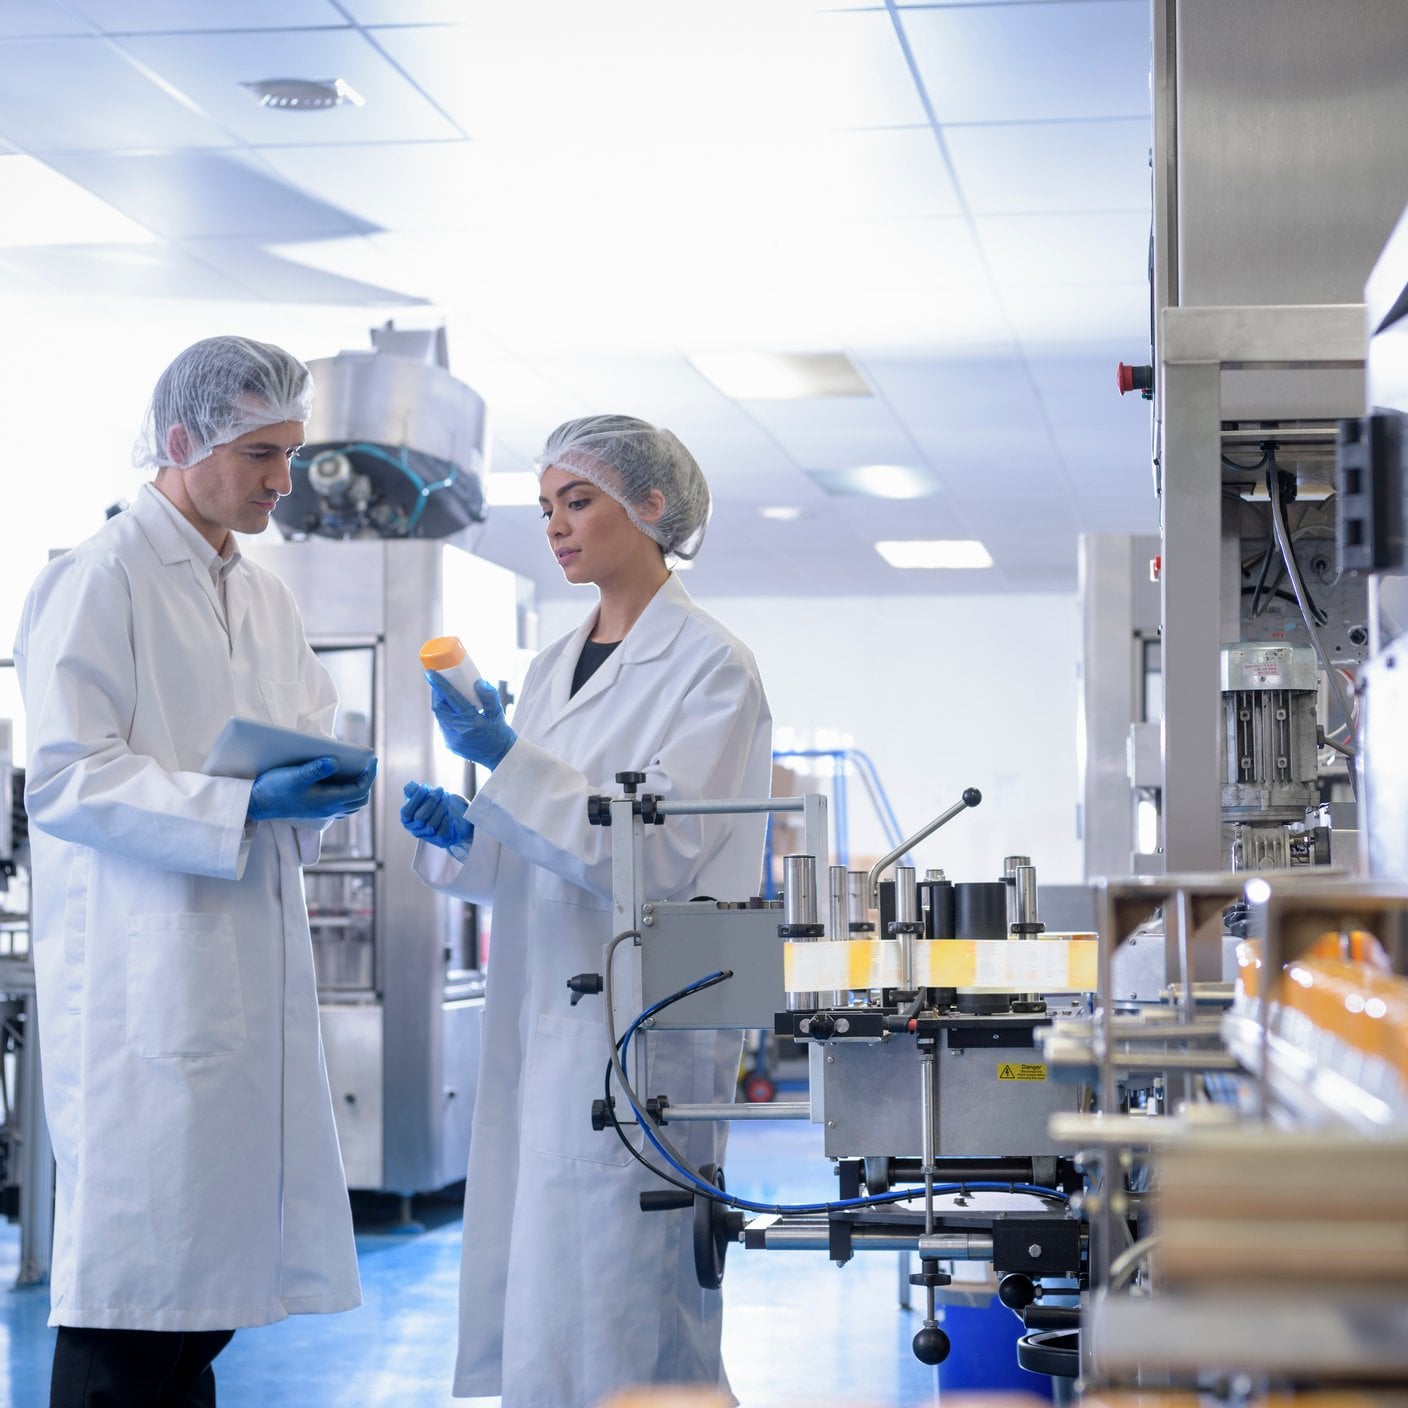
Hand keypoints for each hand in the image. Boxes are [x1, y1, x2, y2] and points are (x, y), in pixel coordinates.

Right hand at [248, 756, 377, 823]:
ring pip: (352, 804)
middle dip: (367, 781)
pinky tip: (340, 782)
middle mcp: (329, 809)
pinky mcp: (316, 810)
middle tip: (367, 765)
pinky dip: (347, 794)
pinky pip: (341, 806)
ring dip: (358, 789)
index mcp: (328, 801)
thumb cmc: (274, 789)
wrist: (257, 804)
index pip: (360, 790)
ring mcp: (323, 811)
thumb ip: (315, 769)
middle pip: (360, 799)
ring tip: (357, 772)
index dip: (370, 775)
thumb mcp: (294, 776)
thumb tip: (335, 761)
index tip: (373, 760)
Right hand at [401, 781, 472, 859]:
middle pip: (420, 817)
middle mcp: (415, 830)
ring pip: (431, 824)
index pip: (407, 812)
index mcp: (407, 820)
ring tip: (446, 797)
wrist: (455, 817)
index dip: (416, 798)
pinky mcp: (441, 840)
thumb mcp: (424, 796)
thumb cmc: (435, 805)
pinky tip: (449, 810)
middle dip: (431, 801)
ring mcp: (428, 836)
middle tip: (440, 790)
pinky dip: (446, 819)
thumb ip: (414, 791)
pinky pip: (442, 831)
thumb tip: (410, 787)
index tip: (426, 787)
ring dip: (440, 807)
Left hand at [426, 671, 516, 769]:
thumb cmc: (499, 732)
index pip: (451, 699)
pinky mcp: (449, 744)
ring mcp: (451, 739)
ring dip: (441, 705)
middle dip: (437, 694)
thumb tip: (477, 682)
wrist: (499, 756)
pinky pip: (443, 725)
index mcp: (471, 721)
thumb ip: (489, 696)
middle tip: (442, 684)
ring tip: (447, 696)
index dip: (438, 685)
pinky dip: (446, 716)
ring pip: (439, 716)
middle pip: (439, 707)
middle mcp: (458, 731)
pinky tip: (453, 712)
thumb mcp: (498, 712)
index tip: (429, 673)